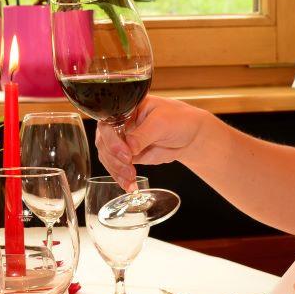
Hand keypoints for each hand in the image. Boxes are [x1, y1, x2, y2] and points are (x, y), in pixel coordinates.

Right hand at [94, 96, 209, 187]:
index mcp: (126, 109)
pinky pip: (116, 166)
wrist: (191, 136)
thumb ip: (144, 134)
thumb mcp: (162, 123)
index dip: (112, 139)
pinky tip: (128, 185)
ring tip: (130, 179)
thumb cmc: (179, 120)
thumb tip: (128, 147)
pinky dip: (120, 177)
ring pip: (107, 156)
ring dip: (116, 169)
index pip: (108, 123)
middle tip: (129, 167)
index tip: (126, 153)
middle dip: (114, 157)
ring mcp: (123, 140)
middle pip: (104, 141)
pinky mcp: (128, 155)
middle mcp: (120, 123)